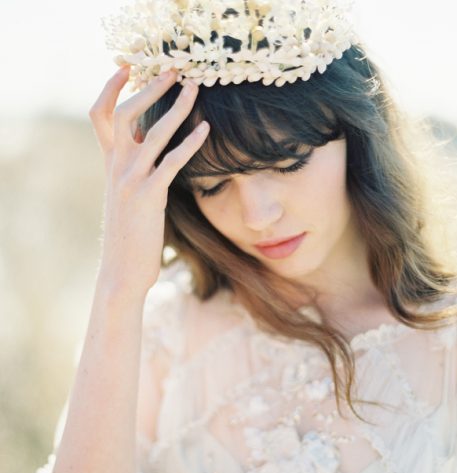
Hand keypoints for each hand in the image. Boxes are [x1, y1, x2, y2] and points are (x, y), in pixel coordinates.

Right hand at [88, 66, 209, 297]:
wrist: (121, 272)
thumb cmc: (130, 238)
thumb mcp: (127, 201)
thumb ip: (134, 175)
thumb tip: (153, 157)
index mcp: (110, 166)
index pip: (101, 117)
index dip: (110, 88)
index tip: (129, 67)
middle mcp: (116, 168)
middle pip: (126, 114)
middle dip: (149, 88)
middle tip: (173, 70)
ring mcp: (130, 181)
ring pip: (151, 133)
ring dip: (175, 107)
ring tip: (195, 89)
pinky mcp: (148, 197)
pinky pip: (170, 162)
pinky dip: (189, 143)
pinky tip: (206, 129)